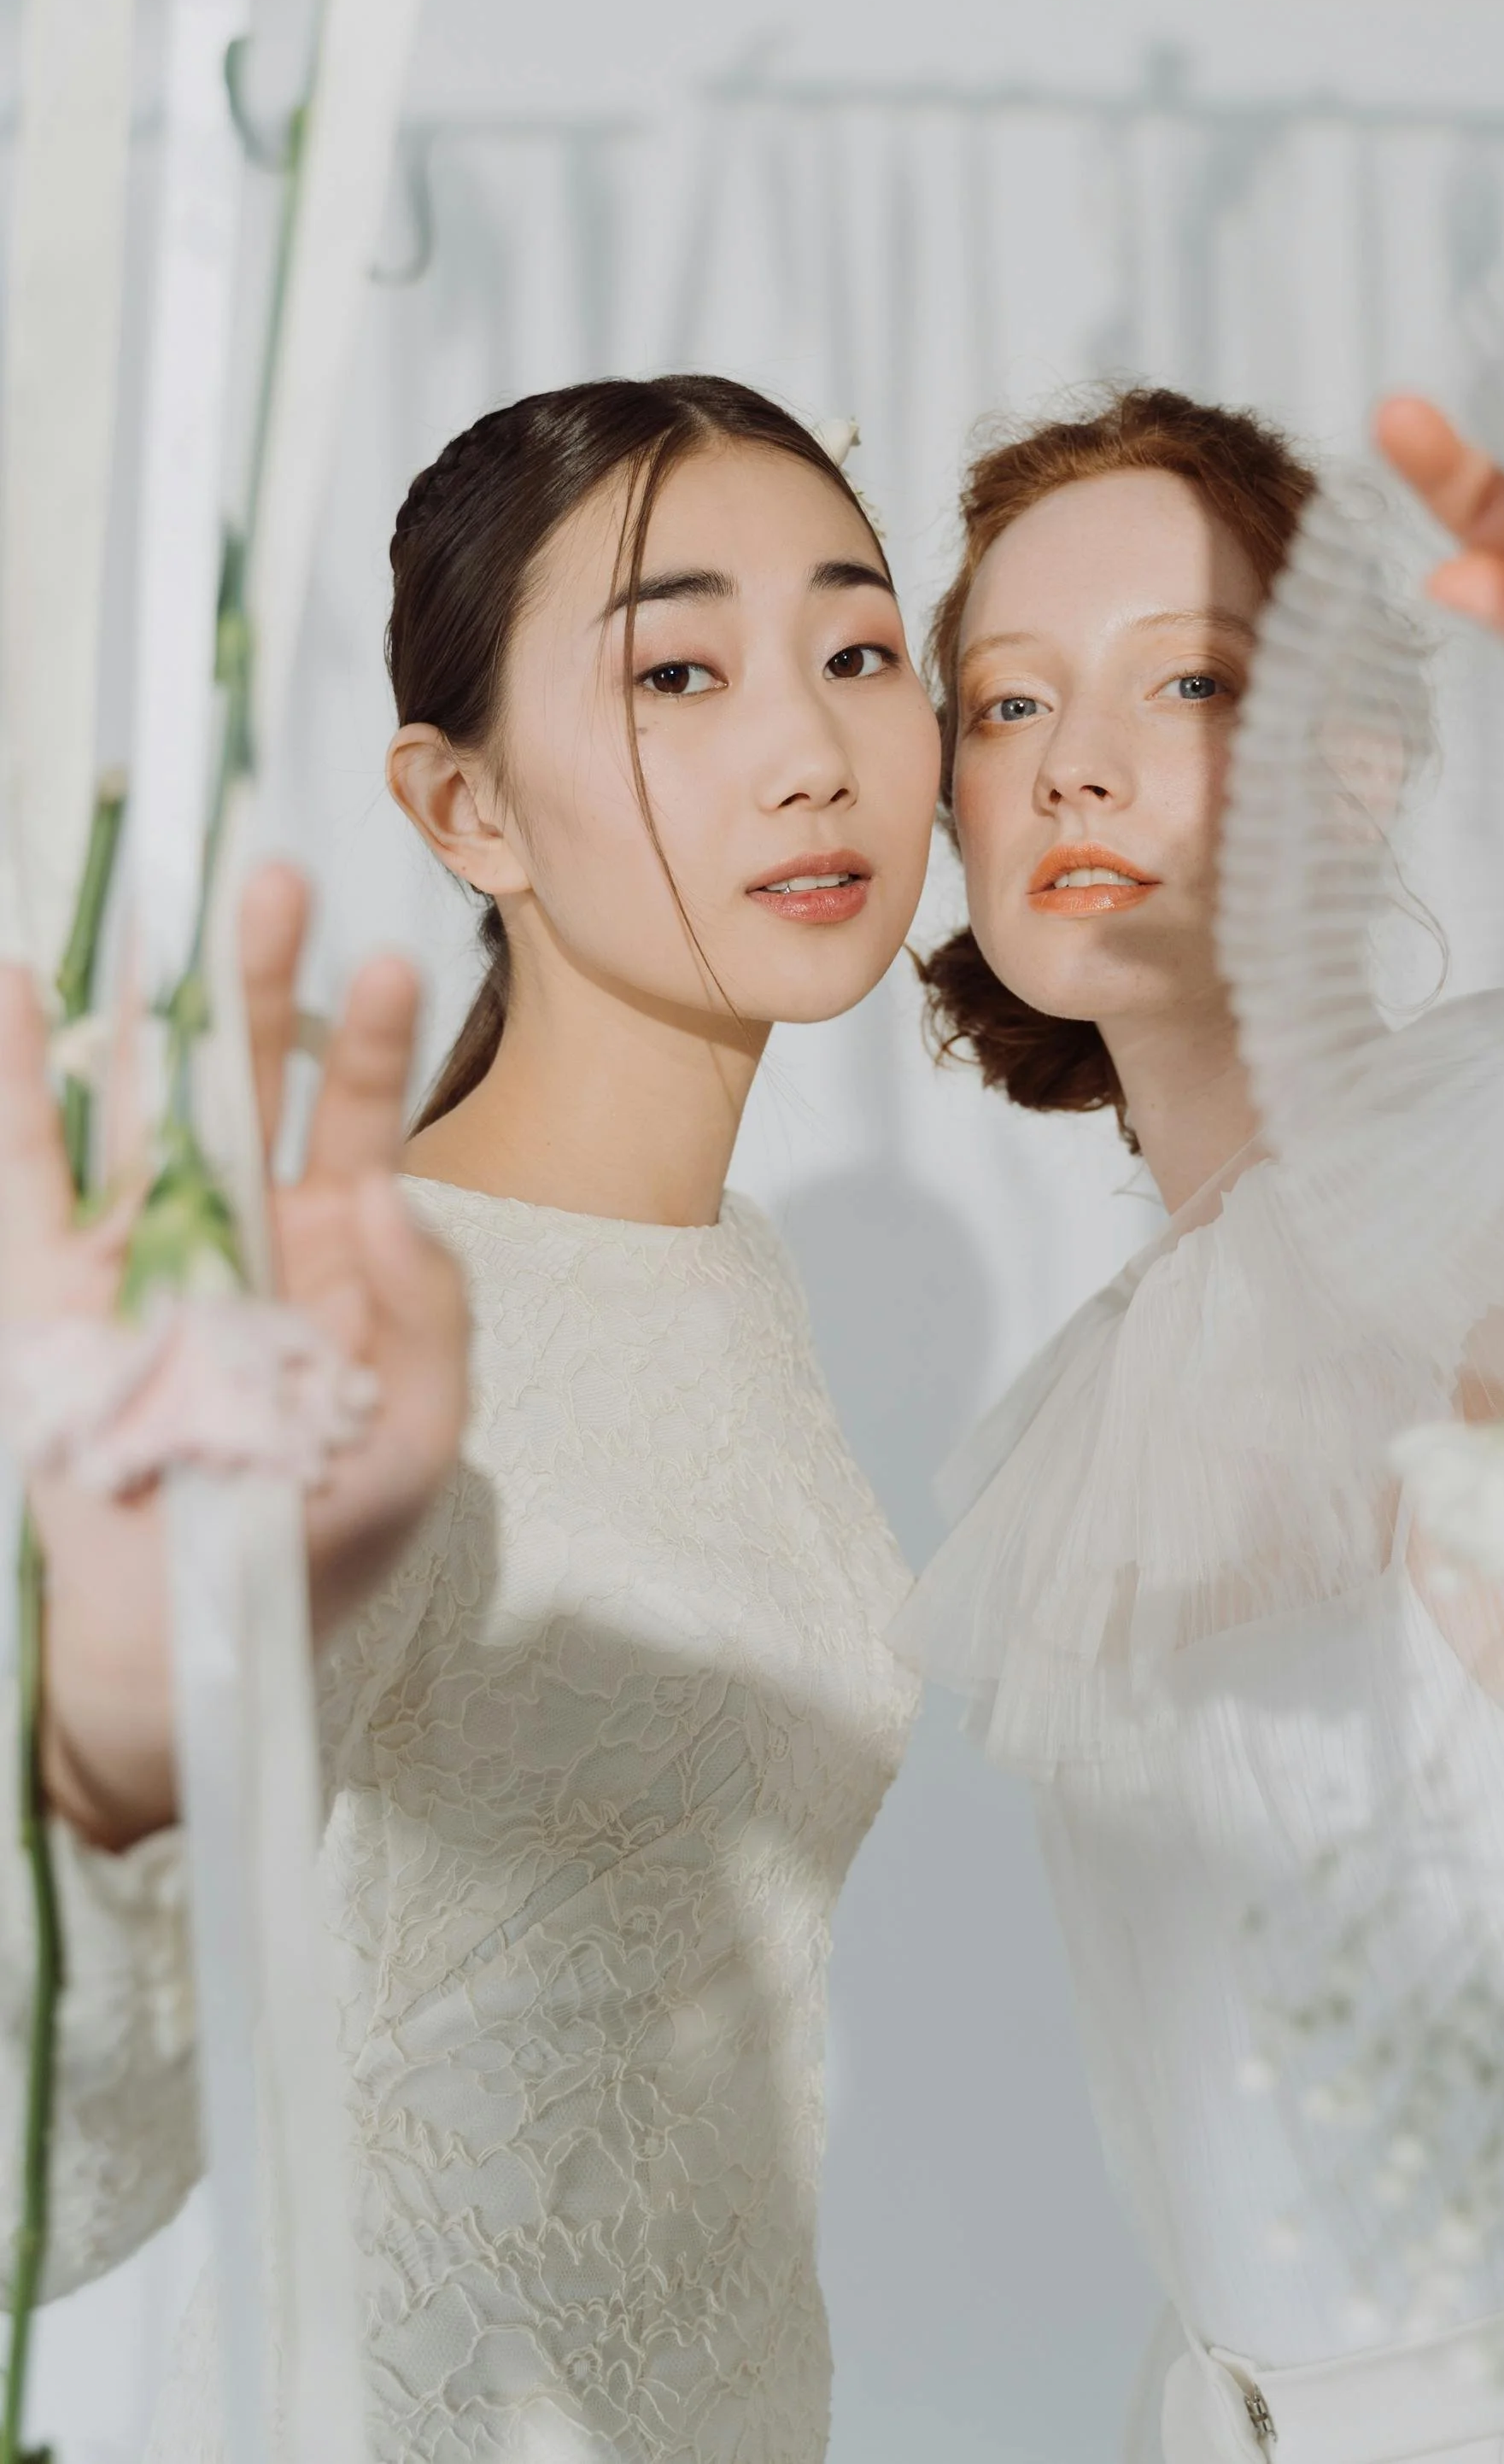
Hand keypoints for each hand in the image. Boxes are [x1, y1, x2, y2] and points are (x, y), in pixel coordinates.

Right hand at [3, 866, 466, 1851]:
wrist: (178, 1661)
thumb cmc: (315, 1557)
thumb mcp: (411, 1444)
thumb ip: (427, 1316)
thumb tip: (392, 1192)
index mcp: (333, 1262)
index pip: (354, 1128)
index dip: (369, 1047)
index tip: (395, 959)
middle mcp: (236, 1233)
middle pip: (250, 1082)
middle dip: (265, 982)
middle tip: (280, 879)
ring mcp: (136, 1252)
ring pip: (142, 1099)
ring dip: (149, 1002)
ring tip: (161, 894)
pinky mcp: (46, 1290)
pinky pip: (25, 1166)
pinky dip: (19, 1079)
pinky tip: (24, 986)